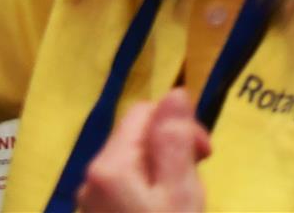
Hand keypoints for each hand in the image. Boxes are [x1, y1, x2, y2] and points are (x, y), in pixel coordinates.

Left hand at [76, 87, 207, 212]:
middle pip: (136, 134)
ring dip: (163, 165)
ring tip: (183, 195)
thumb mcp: (180, 191)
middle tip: (197, 174)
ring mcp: (91, 196)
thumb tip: (175, 92)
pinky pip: (127, 181)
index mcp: (110, 164)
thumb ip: (175, 141)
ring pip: (134, 158)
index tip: (203, 153)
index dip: (179, 123)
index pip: (144, 111)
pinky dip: (150, 184)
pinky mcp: (96, 211)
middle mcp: (91, 175)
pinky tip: (164, 204)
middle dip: (171, 144)